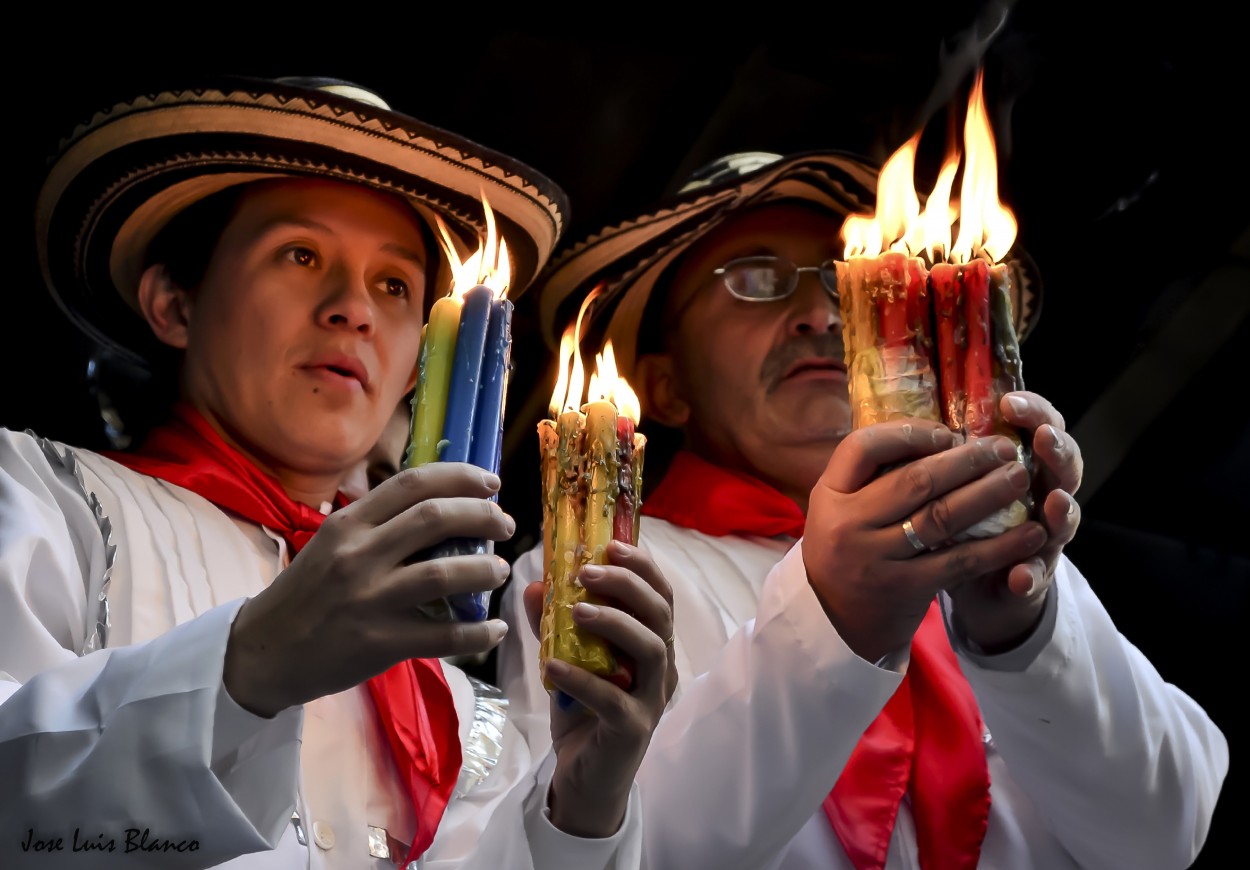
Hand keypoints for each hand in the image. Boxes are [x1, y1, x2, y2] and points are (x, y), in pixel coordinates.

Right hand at [223, 463, 514, 716]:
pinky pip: (443, 636)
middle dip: (482, 516)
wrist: (264, 652)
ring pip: (444, 573)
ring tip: (500, 571)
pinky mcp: (379, 643)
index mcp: (349, 524)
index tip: (492, 483)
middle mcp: (359, 556)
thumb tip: (445, 507)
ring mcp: (369, 600)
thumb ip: (380, 525)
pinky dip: (478, 632)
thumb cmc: (307, 593)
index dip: (461, 478)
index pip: (413, 483)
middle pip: (435, 519)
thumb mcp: (333, 544)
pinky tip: (495, 629)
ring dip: (484, 570)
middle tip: (504, 525)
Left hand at [521, 540, 675, 837]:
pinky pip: (614, 699)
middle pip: (660, 615)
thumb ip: (553, 625)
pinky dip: (583, 679)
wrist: (585, 781)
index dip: (641, 567)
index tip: (610, 546)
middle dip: (626, 585)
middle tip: (585, 573)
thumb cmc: (583, 714)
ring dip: (614, 623)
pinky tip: (553, 667)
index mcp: (652, 645)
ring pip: (650, 649)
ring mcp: (651, 700)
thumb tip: (535, 584)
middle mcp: (661, 668)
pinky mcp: (633, 730)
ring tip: (575, 612)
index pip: (660, 595)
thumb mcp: (565, 660)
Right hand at [803, 419, 1047, 662]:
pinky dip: (999, 546)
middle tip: (1003, 449)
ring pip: (941, 516)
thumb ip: (873, 477)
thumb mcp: (840, 509)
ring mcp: (874, 558)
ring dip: (988, 494)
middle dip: (966, 460)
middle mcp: (847, 523)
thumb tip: (936, 435)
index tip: (946, 433)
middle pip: (914, 480)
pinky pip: (960, 561)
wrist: (834, 623)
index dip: (908, 434)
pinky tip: (1030, 533)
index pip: (862, 447)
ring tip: (1019, 478)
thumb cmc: (845, 552)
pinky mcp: (904, 589)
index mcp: (829, 494)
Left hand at [946, 391, 1083, 650]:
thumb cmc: (964, 518)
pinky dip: (1030, 574)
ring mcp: (1046, 534)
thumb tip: (925, 418)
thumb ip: (955, 454)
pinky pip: (1037, 573)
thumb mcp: (960, 481)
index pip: (1041, 425)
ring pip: (1063, 517)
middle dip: (1057, 450)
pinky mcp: (1035, 573)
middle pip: (1063, 465)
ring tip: (1054, 501)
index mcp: (1027, 463)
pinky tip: (1020, 577)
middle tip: (1044, 437)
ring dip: (1061, 510)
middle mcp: (1044, 493)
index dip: (1033, 411)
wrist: (977, 582)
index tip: (1009, 402)